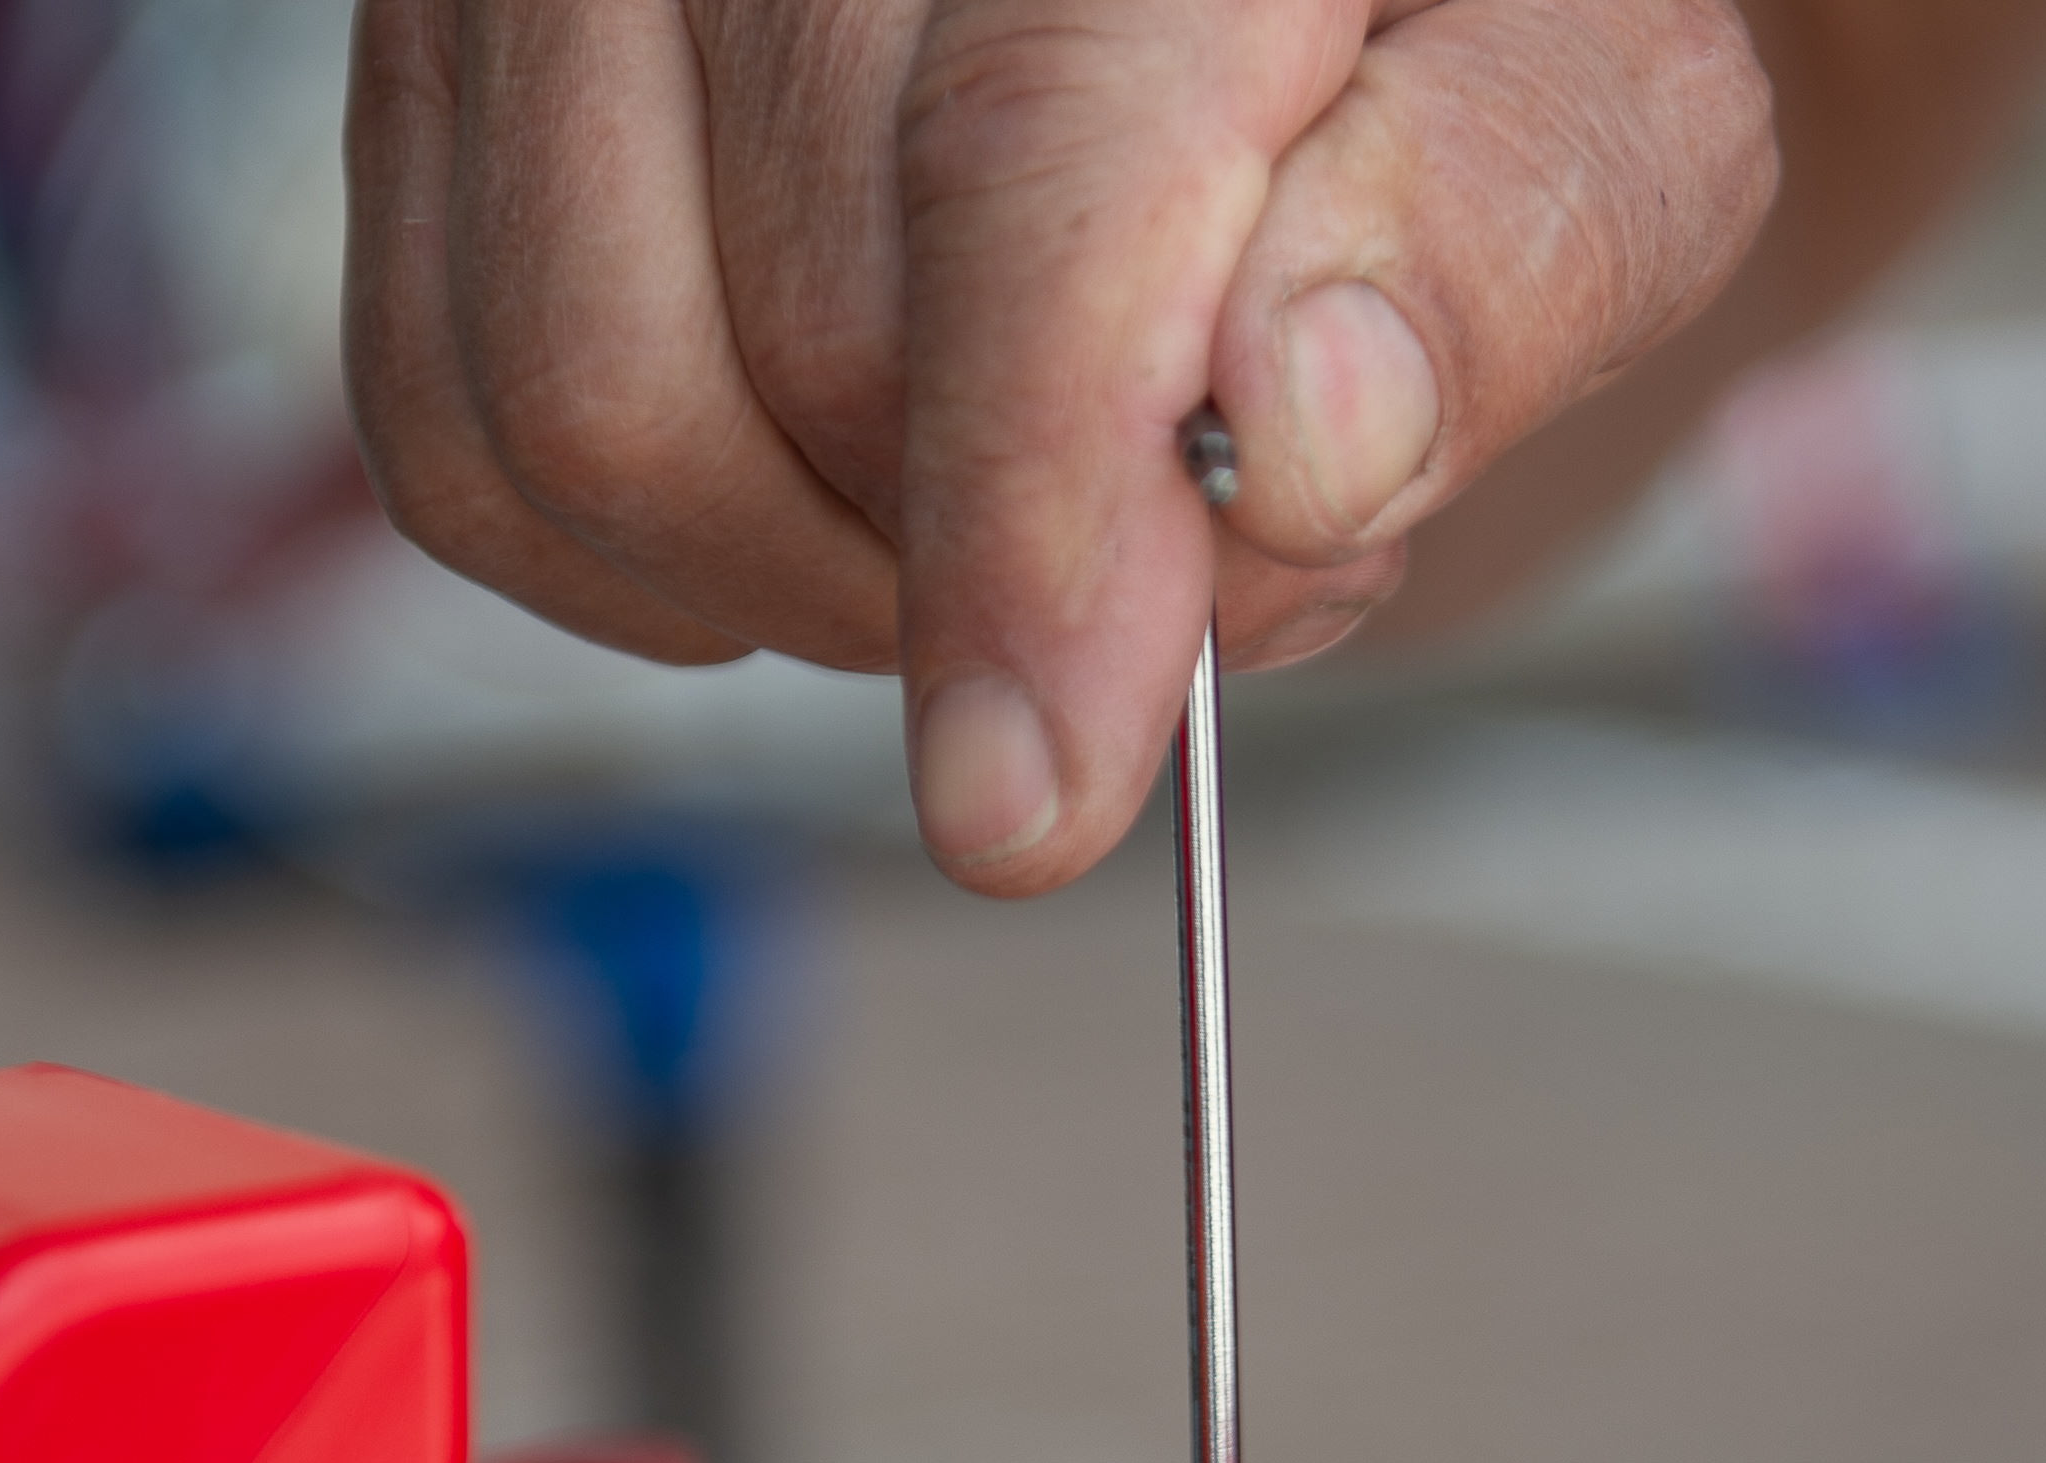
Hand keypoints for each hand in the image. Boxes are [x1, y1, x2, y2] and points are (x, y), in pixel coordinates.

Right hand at [344, 0, 1774, 892]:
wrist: (1291, 6)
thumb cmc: (1460, 37)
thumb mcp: (1603, 113)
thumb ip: (1497, 244)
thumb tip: (1310, 435)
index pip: (1023, 157)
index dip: (1035, 510)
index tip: (1039, 800)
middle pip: (815, 332)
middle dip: (1029, 549)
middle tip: (1224, 530)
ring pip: (584, 405)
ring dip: (829, 577)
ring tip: (1049, 504)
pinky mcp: (442, 80)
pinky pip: (459, 437)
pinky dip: (655, 563)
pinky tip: (851, 487)